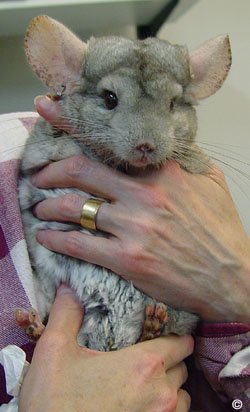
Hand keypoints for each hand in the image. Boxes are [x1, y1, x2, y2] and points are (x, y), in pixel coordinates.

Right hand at [19, 284, 191, 411]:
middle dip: (168, 360)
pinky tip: (141, 405)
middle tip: (146, 356)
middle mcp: (161, 394)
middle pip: (181, 368)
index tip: (163, 333)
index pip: (181, 343)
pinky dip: (165, 410)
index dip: (175, 335)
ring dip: (169, 387)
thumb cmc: (55, 402)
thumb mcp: (54, 351)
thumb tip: (69, 287)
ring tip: (146, 383)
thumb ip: (67, 314)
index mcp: (143, 365)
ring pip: (182, 396)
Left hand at [32, 96, 249, 321]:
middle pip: (82, 171)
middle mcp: (144, 195)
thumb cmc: (221, 231)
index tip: (49, 113)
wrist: (230, 278)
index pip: (111, 143)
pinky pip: (80, 244)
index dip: (74, 126)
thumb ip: (184, 158)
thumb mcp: (211, 182)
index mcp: (163, 173)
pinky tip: (46, 237)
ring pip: (75, 208)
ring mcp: (134, 227)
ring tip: (41, 209)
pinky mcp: (127, 259)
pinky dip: (56, 239)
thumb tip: (163, 143)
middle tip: (40, 177)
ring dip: (49, 207)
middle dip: (52, 173)